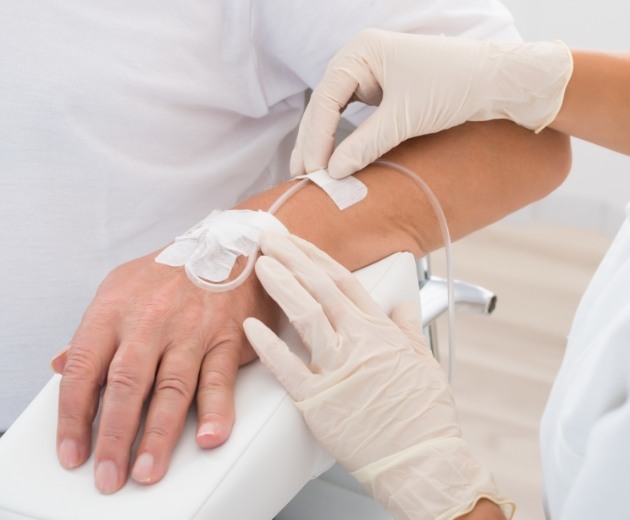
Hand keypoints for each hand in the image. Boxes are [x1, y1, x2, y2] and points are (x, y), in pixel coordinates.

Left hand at [51, 250, 276, 493]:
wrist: (230, 245)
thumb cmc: (172, 272)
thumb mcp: (120, 288)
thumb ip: (92, 331)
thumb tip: (62, 365)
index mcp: (114, 309)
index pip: (83, 369)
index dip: (73, 416)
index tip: (72, 451)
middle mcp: (150, 320)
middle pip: (125, 385)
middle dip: (113, 436)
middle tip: (108, 476)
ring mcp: (191, 329)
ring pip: (170, 388)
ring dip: (158, 435)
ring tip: (147, 470)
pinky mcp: (226, 336)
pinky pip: (219, 377)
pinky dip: (215, 410)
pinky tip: (207, 437)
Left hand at [244, 233, 512, 519]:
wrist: (423, 460)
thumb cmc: (425, 416)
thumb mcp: (424, 361)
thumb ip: (409, 328)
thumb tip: (403, 307)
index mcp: (381, 331)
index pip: (343, 281)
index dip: (316, 258)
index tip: (298, 244)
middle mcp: (359, 341)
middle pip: (319, 287)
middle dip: (292, 258)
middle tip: (269, 240)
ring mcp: (338, 369)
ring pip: (304, 315)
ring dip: (280, 286)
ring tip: (260, 266)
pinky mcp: (319, 401)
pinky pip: (287, 367)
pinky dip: (267, 345)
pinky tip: (250, 326)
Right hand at [290, 28, 571, 178]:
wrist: (498, 81)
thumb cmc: (455, 85)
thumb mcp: (405, 117)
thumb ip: (365, 144)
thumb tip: (333, 172)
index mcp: (361, 52)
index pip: (325, 99)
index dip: (315, 138)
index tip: (312, 170)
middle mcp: (361, 60)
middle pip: (324, 106)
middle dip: (313, 142)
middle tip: (301, 177)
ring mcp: (371, 76)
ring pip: (335, 113)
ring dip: (324, 143)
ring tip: (310, 173)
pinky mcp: (384, 92)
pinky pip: (354, 118)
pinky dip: (344, 140)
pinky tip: (335, 160)